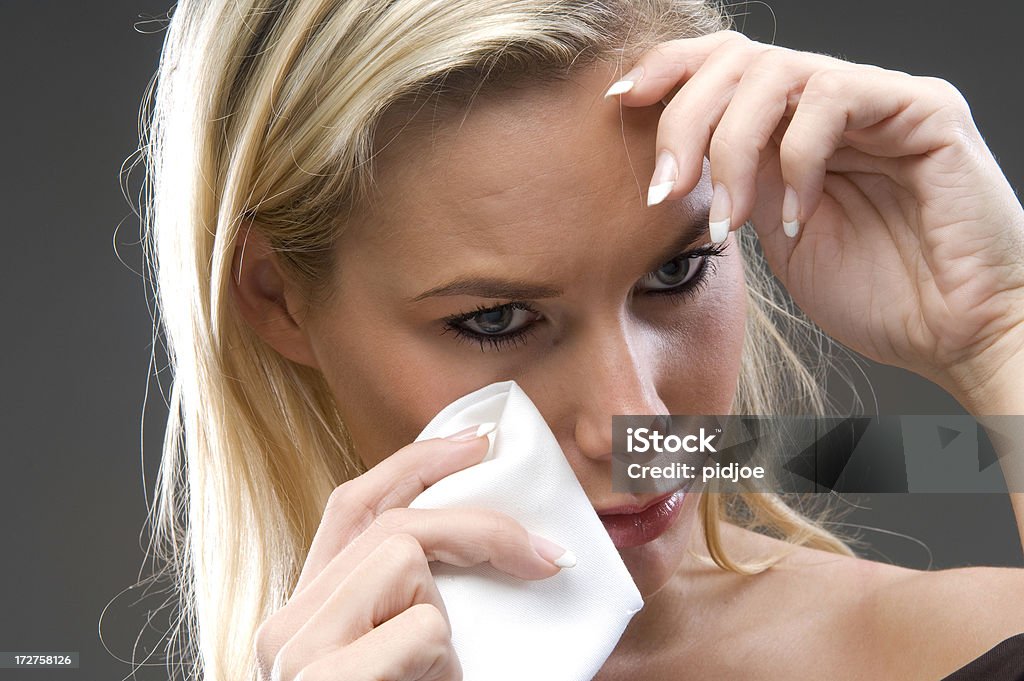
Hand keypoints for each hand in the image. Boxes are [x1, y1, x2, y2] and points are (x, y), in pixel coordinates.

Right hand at [254, 427, 568, 680]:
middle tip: (548, 556)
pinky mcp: (320, 676)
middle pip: (390, 521)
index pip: (351, 504)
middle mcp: (289, 621)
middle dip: (481, 526)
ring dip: (450, 616)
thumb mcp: (409, 665)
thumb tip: (506, 556)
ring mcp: (297, 650)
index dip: (415, 461)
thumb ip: (421, 610)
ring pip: (401, 558)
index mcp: (311, 608)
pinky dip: (449, 665)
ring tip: (444, 676)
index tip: (476, 442)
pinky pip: (422, 630)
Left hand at [609, 30, 1023, 411]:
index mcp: (795, 128)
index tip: (618, 104)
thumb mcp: (779, 238)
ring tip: (725, 220)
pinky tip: (794, 219)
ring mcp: (879, 102)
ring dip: (730, 145)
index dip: (667, 72)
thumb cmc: (877, 295)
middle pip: (738, 58)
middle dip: (683, 120)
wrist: (957, 336)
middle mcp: (834, 103)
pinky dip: (796, 160)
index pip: (723, 67)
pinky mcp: (923, 112)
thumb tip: (672, 164)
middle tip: (663, 189)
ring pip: (777, 72)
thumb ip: (738, 187)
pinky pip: (834, 99)